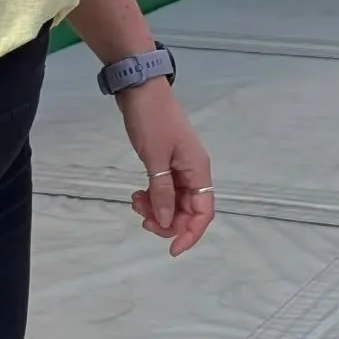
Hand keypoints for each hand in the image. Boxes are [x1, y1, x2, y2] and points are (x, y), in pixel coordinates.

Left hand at [118, 80, 214, 256]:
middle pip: (187, 210)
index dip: (190, 234)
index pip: (203, 213)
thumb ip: (162, 192)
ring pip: (173, 201)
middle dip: (167, 221)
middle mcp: (193, 171)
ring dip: (156, 209)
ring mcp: (179, 166)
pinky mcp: (165, 162)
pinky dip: (152, 196)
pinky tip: (136, 195)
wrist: (139, 89)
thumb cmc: (151, 120)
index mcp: (198, 171)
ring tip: (135, 202)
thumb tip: (167, 222)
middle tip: (142, 219)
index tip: (171, 249)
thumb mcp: (155, 159)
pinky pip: (163, 189)